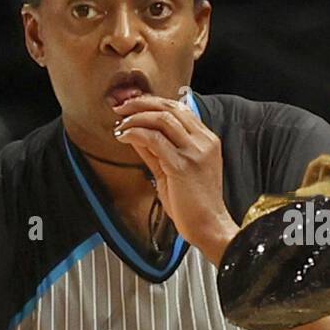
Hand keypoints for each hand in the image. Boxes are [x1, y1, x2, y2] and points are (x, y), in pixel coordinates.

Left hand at [111, 92, 235, 256]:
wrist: (209, 226)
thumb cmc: (195, 205)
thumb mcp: (174, 170)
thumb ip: (157, 150)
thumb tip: (136, 133)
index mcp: (207, 140)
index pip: (179, 108)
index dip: (152, 102)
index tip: (132, 106)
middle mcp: (204, 142)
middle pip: (170, 107)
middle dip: (141, 103)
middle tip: (121, 109)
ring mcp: (195, 152)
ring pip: (162, 118)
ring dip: (136, 117)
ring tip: (121, 124)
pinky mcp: (182, 165)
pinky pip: (154, 139)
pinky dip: (135, 133)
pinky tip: (124, 137)